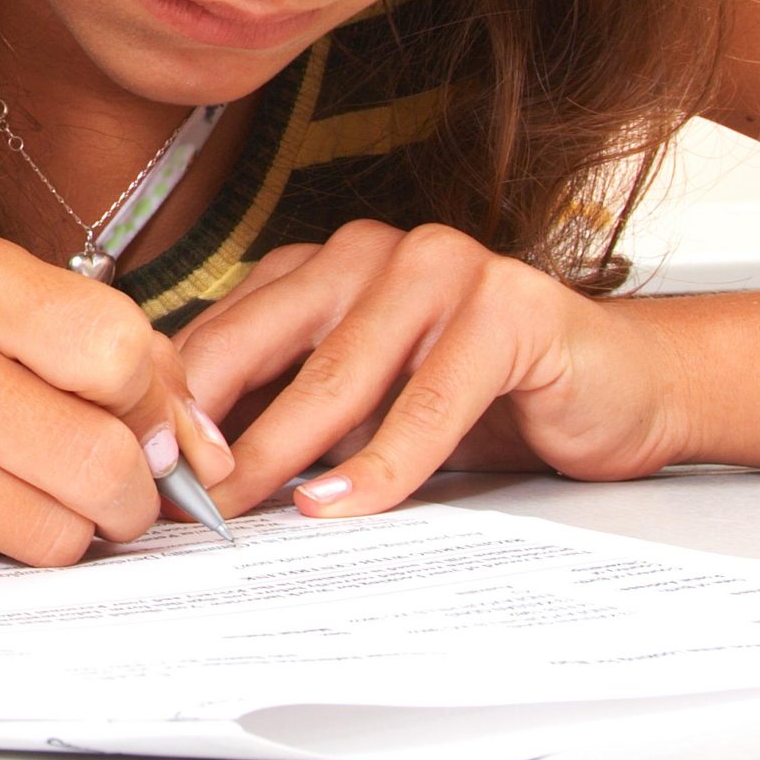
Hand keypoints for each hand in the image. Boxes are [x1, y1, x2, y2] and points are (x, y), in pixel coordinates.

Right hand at [0, 228, 233, 565]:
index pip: (116, 348)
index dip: (149, 401)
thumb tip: (198, 448)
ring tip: (24, 492)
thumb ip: (86, 348)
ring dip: (66, 530)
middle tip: (109, 487)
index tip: (134, 419)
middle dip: (129, 493)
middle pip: (101, 457)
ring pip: (56, 531)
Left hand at [173, 219, 692, 518]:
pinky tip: (339, 503)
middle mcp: (369, 252)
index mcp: (319, 265)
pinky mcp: (506, 309)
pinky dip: (380, 462)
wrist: (619, 386)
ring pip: (338, 375)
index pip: (224, 330)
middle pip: (262, 343)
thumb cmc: (480, 397)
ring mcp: (439, 269)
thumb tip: (185, 472)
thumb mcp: (363, 405)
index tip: (139, 466)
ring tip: (238, 508)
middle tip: (170, 494)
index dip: (177, 402)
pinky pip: (428, 402)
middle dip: (210, 426)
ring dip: (280, 450)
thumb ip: (286, 410)